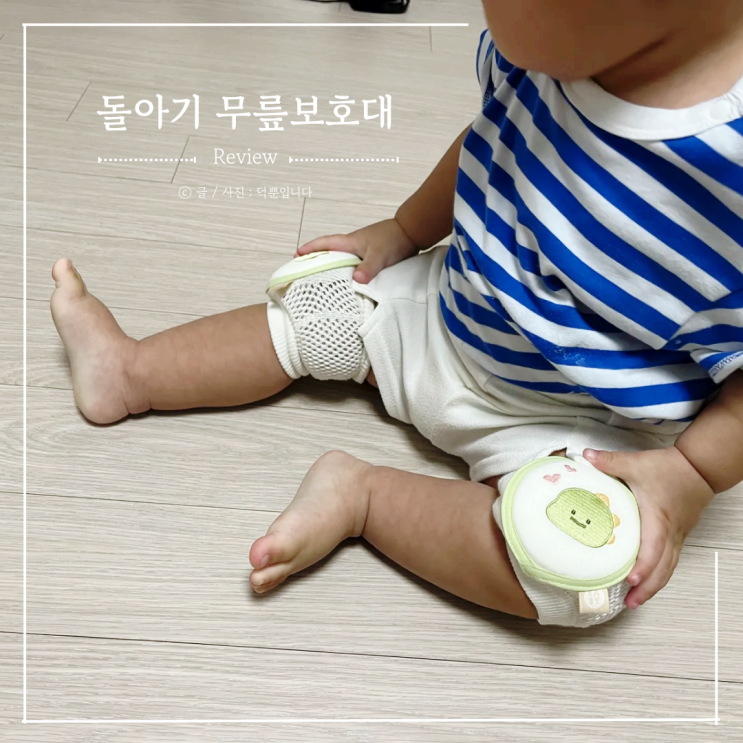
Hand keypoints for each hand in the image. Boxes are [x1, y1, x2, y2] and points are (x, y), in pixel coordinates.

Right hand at [295, 218, 417, 283]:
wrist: (412, 232)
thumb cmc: (394, 238)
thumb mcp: (380, 255)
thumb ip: (368, 267)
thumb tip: (356, 279)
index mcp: (350, 242)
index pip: (325, 244)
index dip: (310, 249)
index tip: (296, 255)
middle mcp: (353, 245)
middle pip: (329, 252)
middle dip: (316, 259)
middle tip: (303, 270)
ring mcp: (362, 250)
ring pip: (341, 259)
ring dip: (331, 266)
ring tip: (322, 279)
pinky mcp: (370, 256)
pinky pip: (353, 264)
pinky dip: (346, 271)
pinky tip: (347, 281)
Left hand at [584, 446, 713, 609]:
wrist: (699, 468)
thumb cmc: (670, 468)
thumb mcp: (635, 463)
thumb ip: (609, 461)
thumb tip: (586, 456)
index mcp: (658, 518)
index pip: (653, 549)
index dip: (643, 567)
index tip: (630, 580)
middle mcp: (669, 532)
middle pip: (662, 568)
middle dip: (647, 589)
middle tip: (630, 603)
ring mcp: (676, 536)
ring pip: (668, 567)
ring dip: (653, 586)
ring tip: (636, 600)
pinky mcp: (677, 535)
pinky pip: (670, 560)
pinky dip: (659, 574)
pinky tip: (647, 580)